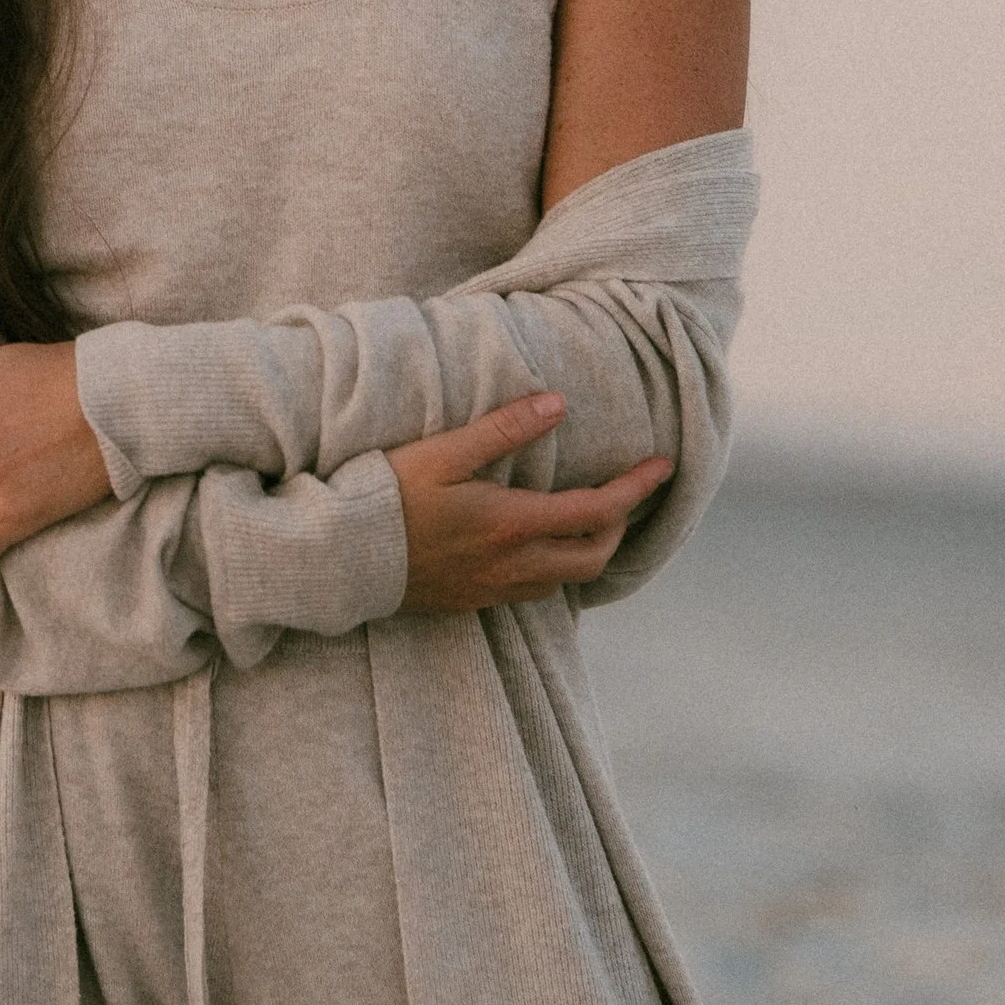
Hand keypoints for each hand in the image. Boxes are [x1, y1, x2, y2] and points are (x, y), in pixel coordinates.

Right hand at [388, 395, 673, 615]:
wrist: (340, 559)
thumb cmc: (387, 496)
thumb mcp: (443, 452)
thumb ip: (503, 429)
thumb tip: (557, 403)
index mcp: (511, 523)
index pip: (597, 511)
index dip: (636, 488)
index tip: (664, 466)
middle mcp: (512, 564)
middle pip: (594, 556)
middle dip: (620, 523)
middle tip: (626, 489)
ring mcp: (493, 589)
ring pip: (567, 578)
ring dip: (590, 548)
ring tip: (592, 515)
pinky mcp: (473, 601)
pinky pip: (535, 590)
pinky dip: (556, 566)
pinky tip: (542, 544)